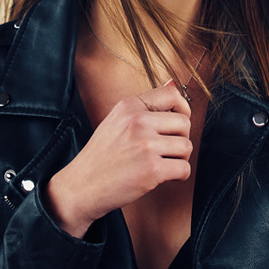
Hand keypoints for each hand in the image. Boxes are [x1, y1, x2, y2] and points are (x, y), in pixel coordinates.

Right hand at [44, 82, 191, 238]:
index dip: (182, 108)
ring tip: (162, 163)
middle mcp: (138, 122)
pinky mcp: (152, 170)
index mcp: (129, 106)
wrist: (82, 186)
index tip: (177, 122)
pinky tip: (162, 176)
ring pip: (186, 146)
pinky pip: (184, 169)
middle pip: (184, 123)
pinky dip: (178, 175)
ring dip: (179, 158)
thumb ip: (145, 105)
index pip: (172, 94)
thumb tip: (172, 83)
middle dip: (180, 138)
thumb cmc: (101, 156)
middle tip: (166, 149)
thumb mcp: (116, 120)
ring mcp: (145, 145)